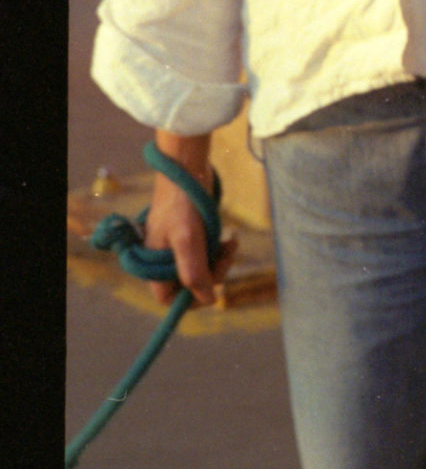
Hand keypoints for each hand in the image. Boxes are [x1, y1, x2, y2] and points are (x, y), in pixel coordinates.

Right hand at [142, 173, 235, 307]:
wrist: (187, 169)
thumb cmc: (182, 203)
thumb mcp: (188, 239)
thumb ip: (194, 272)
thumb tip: (208, 300)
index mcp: (153, 264)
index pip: (167, 298)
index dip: (189, 299)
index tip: (212, 289)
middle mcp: (162, 259)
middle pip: (189, 285)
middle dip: (212, 274)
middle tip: (227, 255)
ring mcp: (176, 249)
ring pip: (202, 270)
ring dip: (220, 261)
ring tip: (230, 243)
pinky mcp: (191, 238)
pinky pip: (207, 255)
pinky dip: (220, 251)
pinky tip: (230, 239)